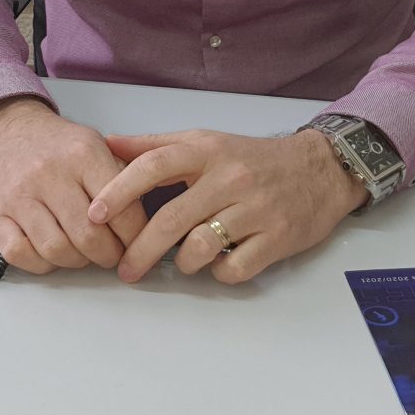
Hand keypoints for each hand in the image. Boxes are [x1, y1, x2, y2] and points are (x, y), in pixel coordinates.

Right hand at [0, 97, 143, 274]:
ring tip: (85, 253)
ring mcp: (19, 195)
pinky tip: (53, 253)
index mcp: (83, 154)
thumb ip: (124, 178)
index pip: (121, 209)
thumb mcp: (97, 146)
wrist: (9, 132)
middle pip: (88, 236)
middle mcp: (48, 173)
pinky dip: (42, 263)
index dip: (135, 236)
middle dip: (109, 255)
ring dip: (78, 261)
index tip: (138, 242)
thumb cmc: (59, 146)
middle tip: (114, 254)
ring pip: (56, 249)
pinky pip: (20, 254)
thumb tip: (149, 221)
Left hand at [87, 129, 365, 284]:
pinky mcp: (277, 238)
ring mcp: (255, 209)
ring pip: (200, 248)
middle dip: (141, 250)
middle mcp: (229, 177)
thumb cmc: (252, 159)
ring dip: (184, 263)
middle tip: (125, 269)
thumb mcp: (206, 141)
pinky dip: (219, 273)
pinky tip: (220, 263)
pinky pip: (233, 269)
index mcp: (207, 151)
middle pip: (172, 218)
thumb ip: (156, 145)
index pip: (154, 166)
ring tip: (184, 261)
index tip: (94, 215)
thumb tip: (108, 144)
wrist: (320, 169)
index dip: (120, 191)